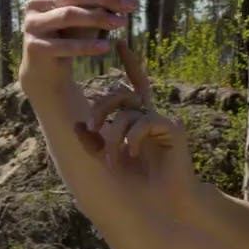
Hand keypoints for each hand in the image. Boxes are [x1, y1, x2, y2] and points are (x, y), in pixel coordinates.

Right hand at [18, 0, 138, 91]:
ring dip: (99, 18)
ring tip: (122, 24)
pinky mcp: (35, 46)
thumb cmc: (65, 31)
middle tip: (133, 4)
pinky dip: (86, 45)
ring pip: (69, 15)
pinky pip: (64, 45)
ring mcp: (32, 23)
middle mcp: (36, 1)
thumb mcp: (76, 3)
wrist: (45, 68)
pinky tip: (106, 47)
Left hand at [75, 37, 199, 214]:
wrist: (162, 205)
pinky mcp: (172, 129)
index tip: (121, 43)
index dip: (130, 64)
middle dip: (101, 108)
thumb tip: (76, 125)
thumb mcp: (107, 161)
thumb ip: (93, 143)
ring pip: (129, 109)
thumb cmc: (135, 187)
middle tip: (90, 128)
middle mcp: (149, 118)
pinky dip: (133, 136)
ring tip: (113, 155)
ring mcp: (161, 122)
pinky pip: (145, 120)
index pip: (131, 87)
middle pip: (121, 95)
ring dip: (115, 131)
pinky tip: (133, 153)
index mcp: (136, 122)